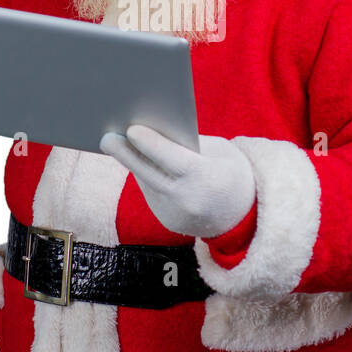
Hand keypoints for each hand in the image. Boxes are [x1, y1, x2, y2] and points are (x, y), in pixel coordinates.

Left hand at [100, 126, 255, 238]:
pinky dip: (146, 177)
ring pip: (147, 183)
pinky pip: (151, 194)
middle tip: (106, 138)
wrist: (244, 218)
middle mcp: (188, 201)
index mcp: (207, 180)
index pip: (174, 161)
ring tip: (118, 143)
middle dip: (126, 154)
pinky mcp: (167, 221)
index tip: (131, 129)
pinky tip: (138, 161)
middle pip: (151, 174)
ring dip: (134, 163)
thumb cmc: (232, 174)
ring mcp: (176, 214)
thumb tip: (154, 131)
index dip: (152, 145)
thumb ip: (189, 144)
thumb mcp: (220, 152)